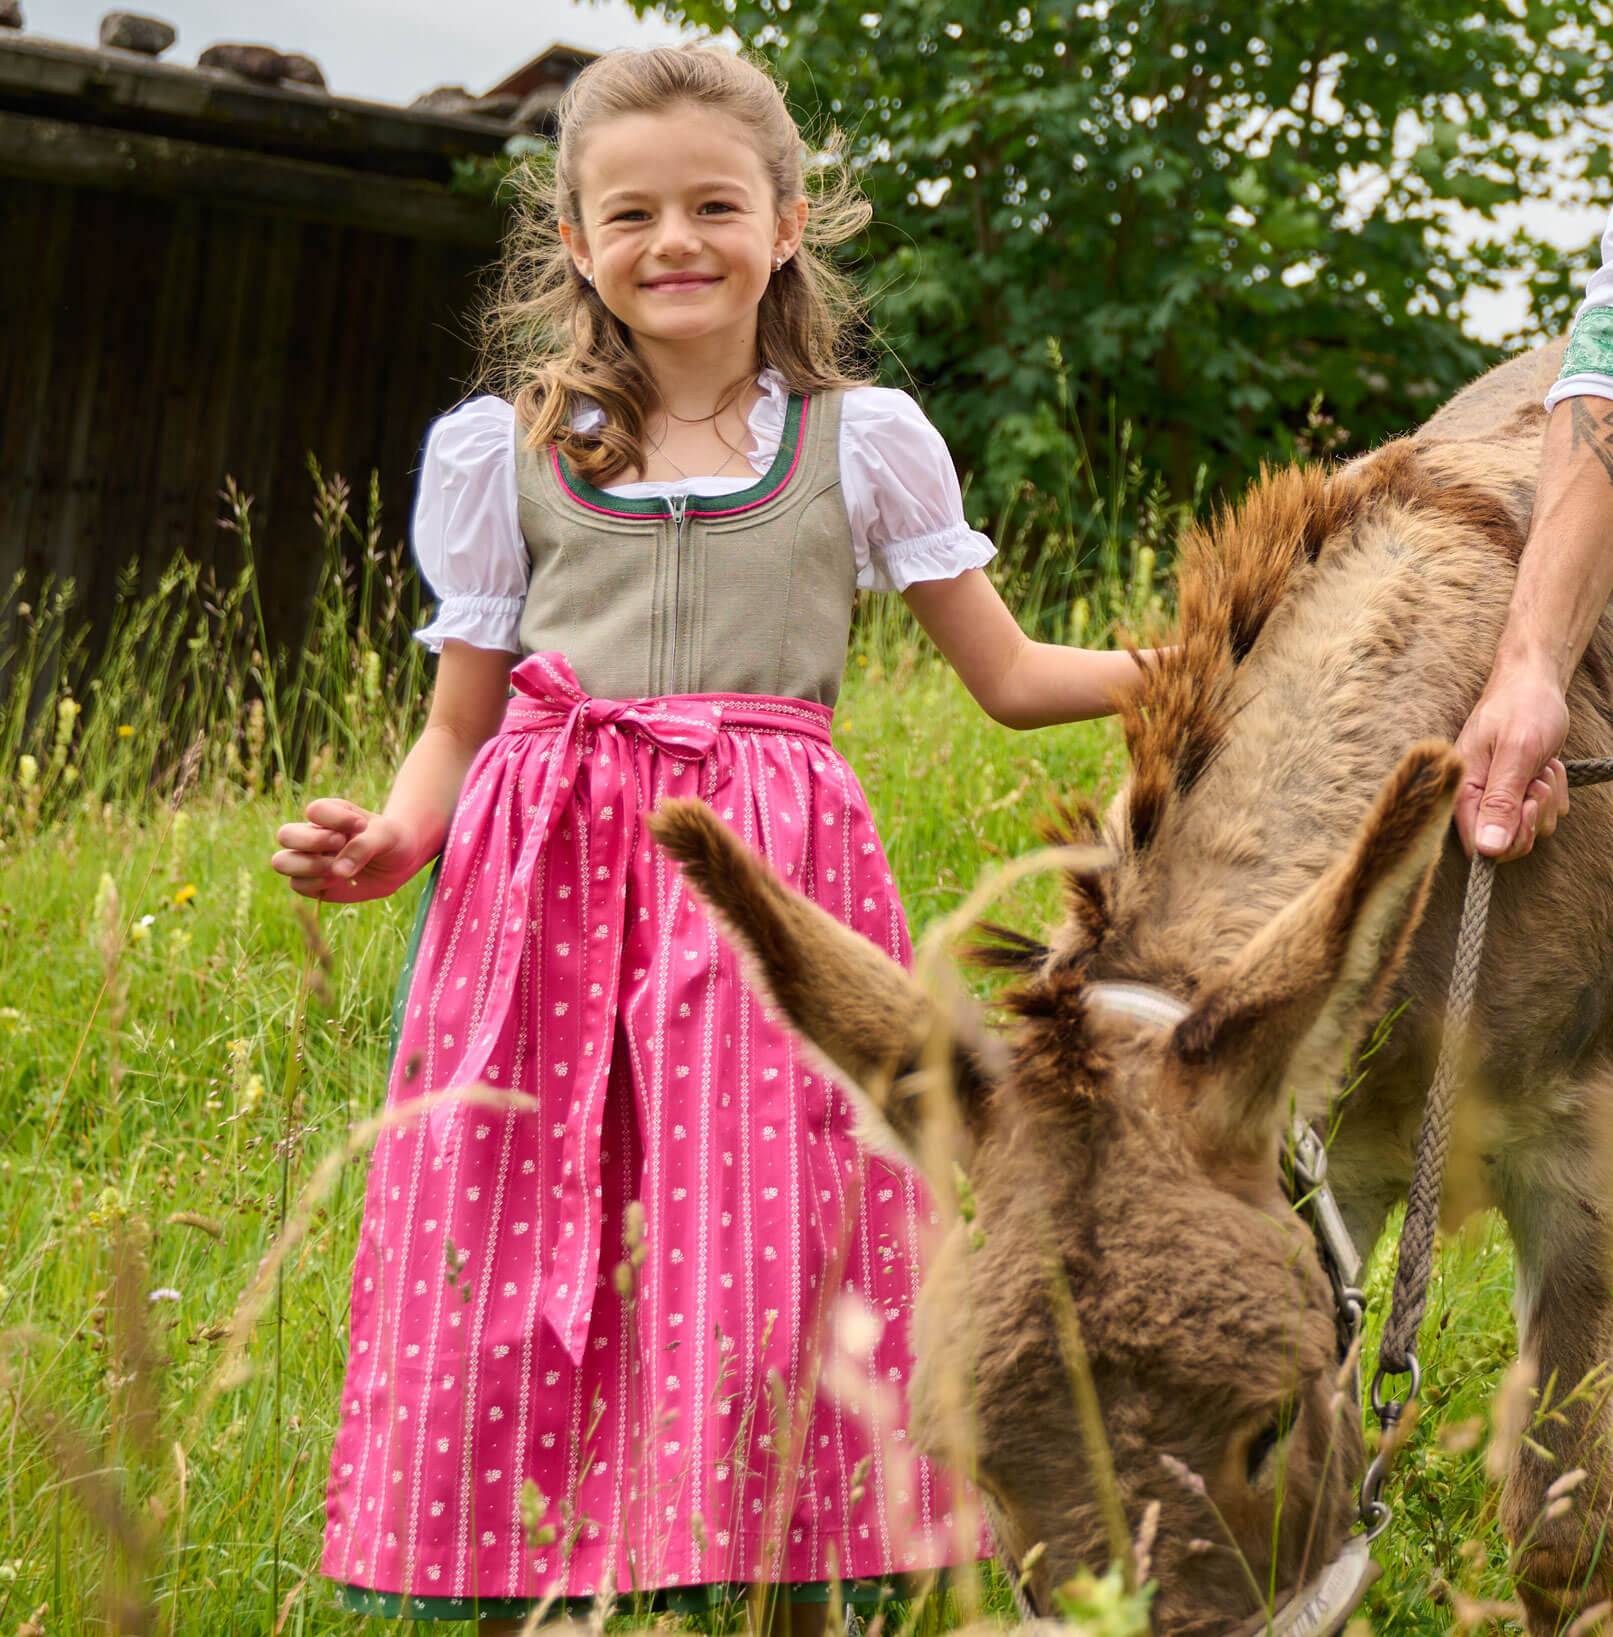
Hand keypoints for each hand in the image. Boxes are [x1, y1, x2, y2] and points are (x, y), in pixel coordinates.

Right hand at [271, 798, 425, 901]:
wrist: (398, 863)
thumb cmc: (390, 841)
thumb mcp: (386, 837)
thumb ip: (363, 847)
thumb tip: (338, 871)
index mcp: (330, 814)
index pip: (315, 810)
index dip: (334, 818)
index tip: (362, 825)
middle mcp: (313, 835)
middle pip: (286, 835)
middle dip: (311, 841)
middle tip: (340, 843)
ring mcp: (309, 859)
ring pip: (282, 862)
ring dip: (308, 866)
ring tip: (335, 869)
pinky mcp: (312, 882)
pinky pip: (297, 885)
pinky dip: (315, 884)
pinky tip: (338, 881)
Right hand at [1453, 665, 1569, 860]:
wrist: (1534, 681)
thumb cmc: (1522, 708)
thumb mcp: (1516, 754)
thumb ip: (1501, 803)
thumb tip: (1487, 850)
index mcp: (1462, 791)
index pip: (1477, 845)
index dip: (1507, 838)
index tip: (1528, 805)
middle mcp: (1475, 798)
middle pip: (1507, 842)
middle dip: (1532, 815)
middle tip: (1536, 781)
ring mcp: (1498, 795)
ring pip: (1531, 827)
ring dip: (1547, 799)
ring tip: (1539, 765)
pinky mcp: (1518, 790)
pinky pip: (1544, 812)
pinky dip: (1554, 791)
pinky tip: (1544, 765)